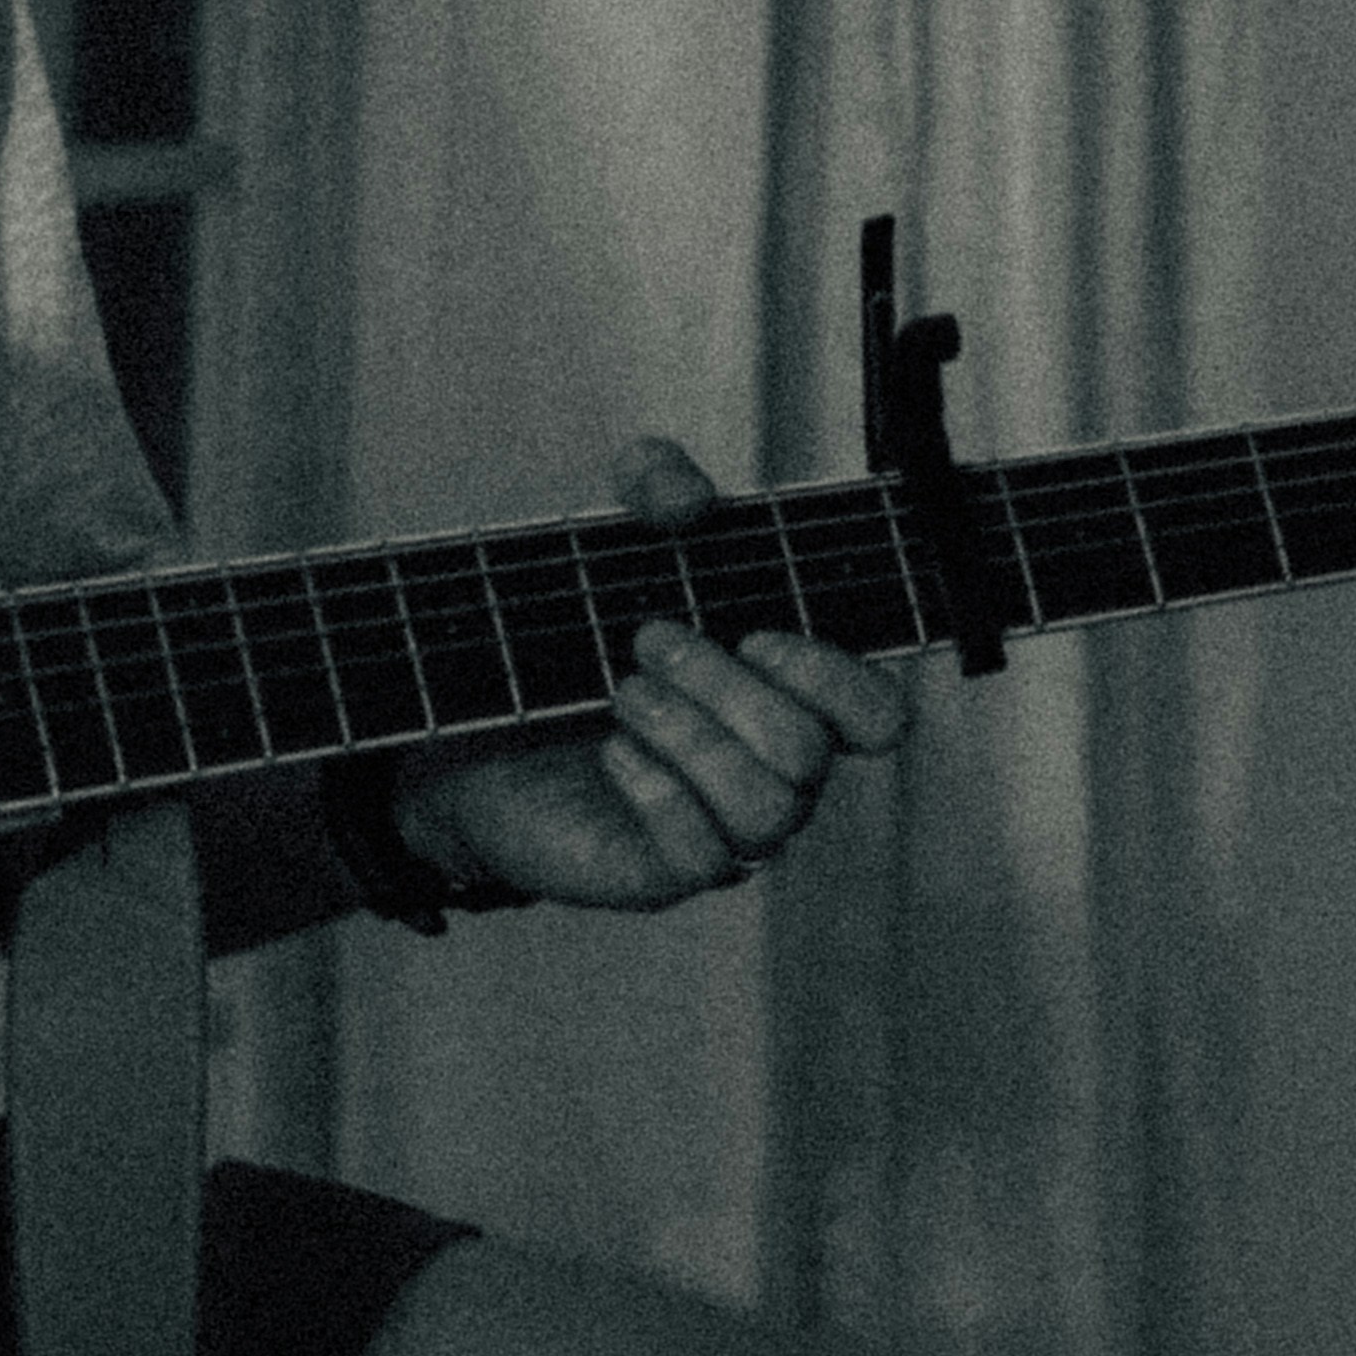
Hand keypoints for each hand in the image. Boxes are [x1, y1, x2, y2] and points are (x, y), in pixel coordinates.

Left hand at [388, 439, 912, 919]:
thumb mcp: (615, 535)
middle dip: (725, 688)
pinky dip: (657, 790)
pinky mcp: (664, 872)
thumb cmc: (576, 632)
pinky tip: (611, 749)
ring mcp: (724, 830)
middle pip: (806, 753)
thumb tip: (687, 499)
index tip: (755, 634)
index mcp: (788, 700)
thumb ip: (656, 483)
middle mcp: (773, 773)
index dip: (834, 677)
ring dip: (693, 737)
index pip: (878, 718)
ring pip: (766, 810)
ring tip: (622, 692)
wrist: (477, 719)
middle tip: (646, 639)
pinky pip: (701, 853)